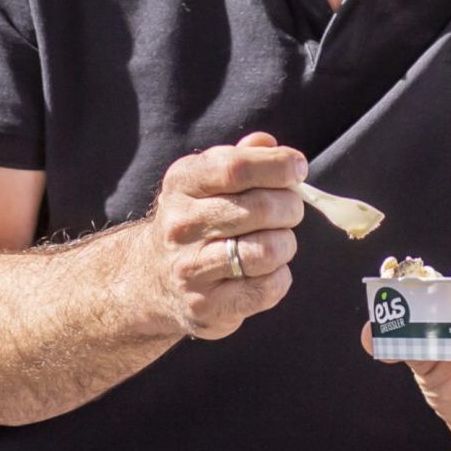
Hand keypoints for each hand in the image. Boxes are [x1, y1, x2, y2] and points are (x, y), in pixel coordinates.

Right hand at [133, 131, 304, 340]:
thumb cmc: (196, 219)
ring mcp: (191, 269)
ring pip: (267, 251)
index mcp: (182, 183)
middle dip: (290, 206)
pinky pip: (267, 288)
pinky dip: (280, 276)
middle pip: (260, 208)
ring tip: (278, 241)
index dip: (276, 165)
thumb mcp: (205, 180)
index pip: (235, 167)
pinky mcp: (207, 306)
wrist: (152, 279)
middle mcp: (180, 225)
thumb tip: (267, 144)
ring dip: (286, 243)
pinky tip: (267, 270)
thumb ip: (239, 158)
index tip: (298, 168)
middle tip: (289, 210)